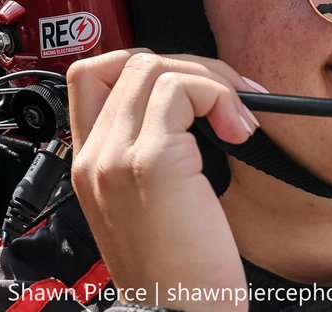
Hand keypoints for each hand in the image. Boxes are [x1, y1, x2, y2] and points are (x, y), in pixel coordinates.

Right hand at [67, 50, 259, 311]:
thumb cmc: (183, 269)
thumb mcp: (159, 200)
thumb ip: (161, 149)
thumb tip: (202, 98)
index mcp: (91, 166)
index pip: (93, 77)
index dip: (147, 66)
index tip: (194, 90)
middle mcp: (93, 158)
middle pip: (128, 61)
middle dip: (191, 67)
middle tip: (234, 98)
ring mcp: (115, 156)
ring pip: (154, 66)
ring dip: (211, 80)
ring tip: (239, 120)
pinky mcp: (150, 160)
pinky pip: (181, 89)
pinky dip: (220, 96)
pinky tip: (240, 131)